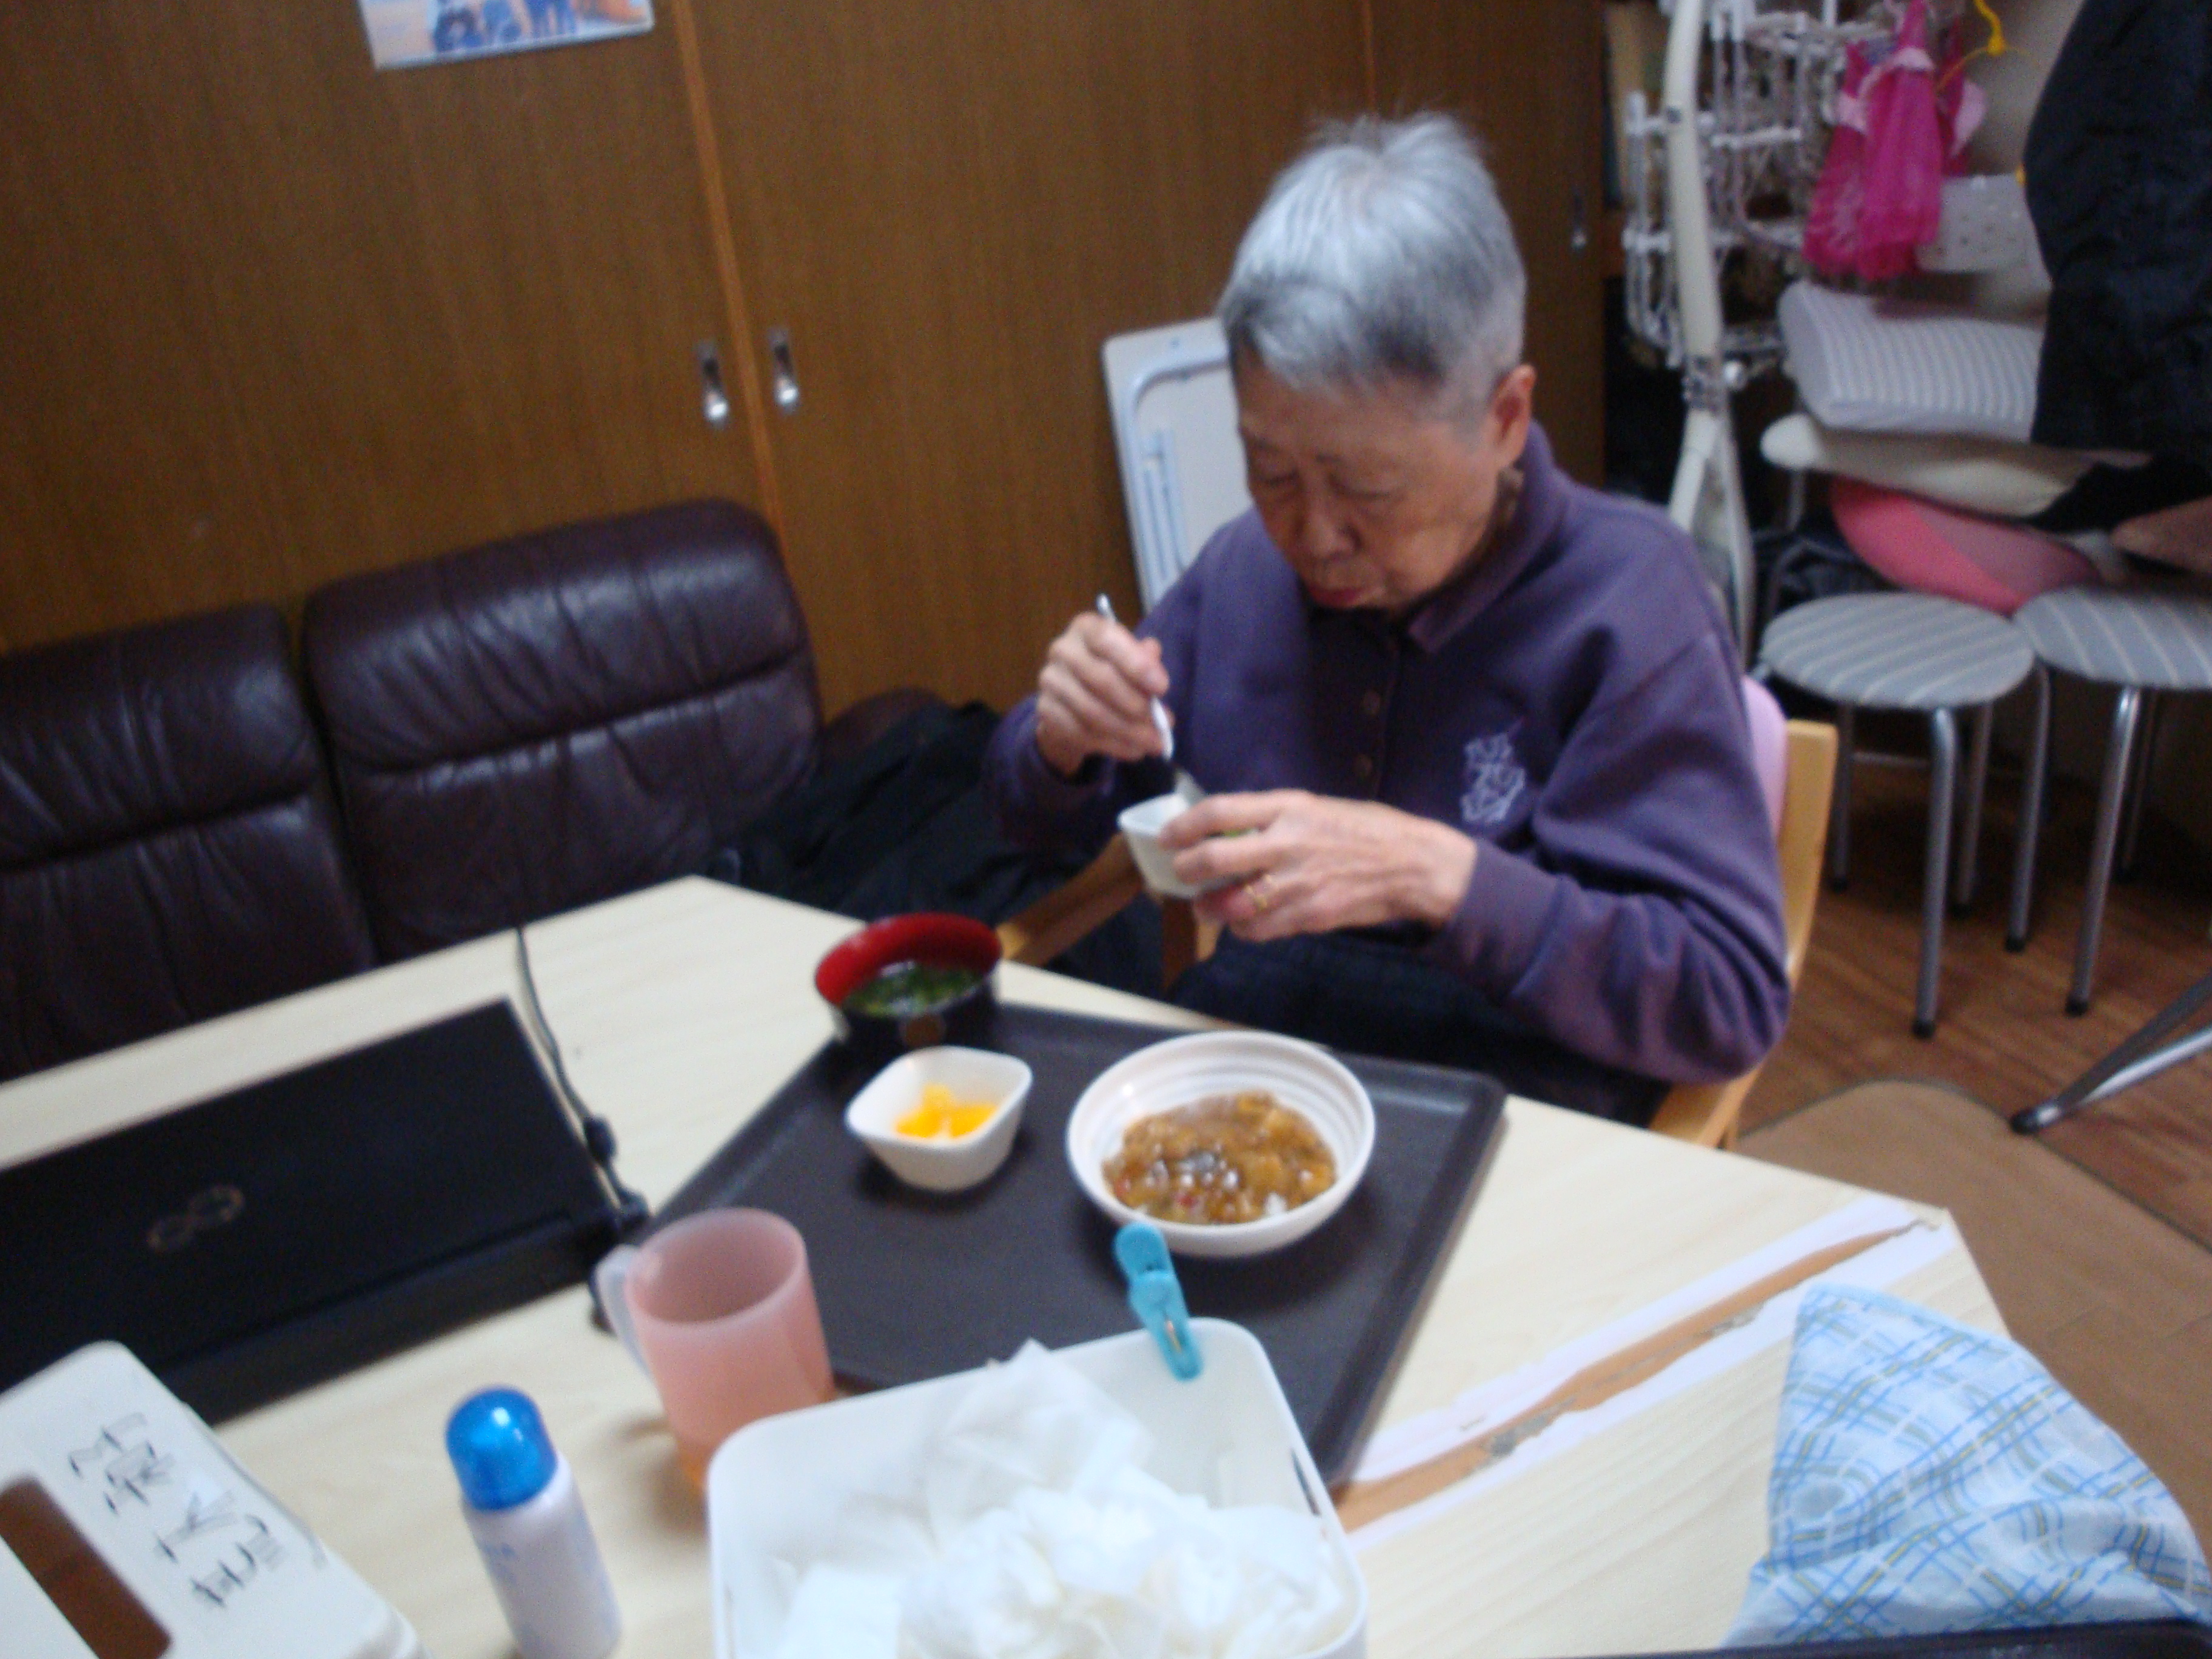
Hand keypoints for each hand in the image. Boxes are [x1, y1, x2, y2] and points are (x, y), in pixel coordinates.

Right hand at [1033, 611, 1169, 776]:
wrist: (1072, 701)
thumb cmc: (1112, 672)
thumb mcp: (1132, 660)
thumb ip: (1145, 660)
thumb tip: (1154, 662)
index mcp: (1087, 628)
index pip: (1107, 639)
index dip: (1136, 663)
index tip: (1162, 687)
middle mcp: (1063, 650)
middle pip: (1101, 680)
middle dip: (1138, 705)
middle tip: (1165, 724)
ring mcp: (1050, 681)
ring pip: (1093, 712)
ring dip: (1129, 732)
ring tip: (1155, 743)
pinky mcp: (1047, 712)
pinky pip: (1082, 733)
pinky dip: (1113, 745)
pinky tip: (1134, 750)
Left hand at [1159, 791, 1477, 939]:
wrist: (1412, 864)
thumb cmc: (1365, 829)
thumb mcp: (1316, 807)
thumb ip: (1273, 818)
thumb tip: (1227, 831)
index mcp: (1289, 808)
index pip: (1220, 812)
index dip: (1184, 826)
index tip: (1168, 837)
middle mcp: (1287, 843)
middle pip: (1214, 858)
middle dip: (1186, 869)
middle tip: (1180, 872)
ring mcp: (1297, 883)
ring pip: (1230, 902)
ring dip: (1208, 907)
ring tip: (1206, 905)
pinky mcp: (1309, 915)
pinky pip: (1257, 929)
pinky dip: (1241, 928)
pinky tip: (1243, 921)